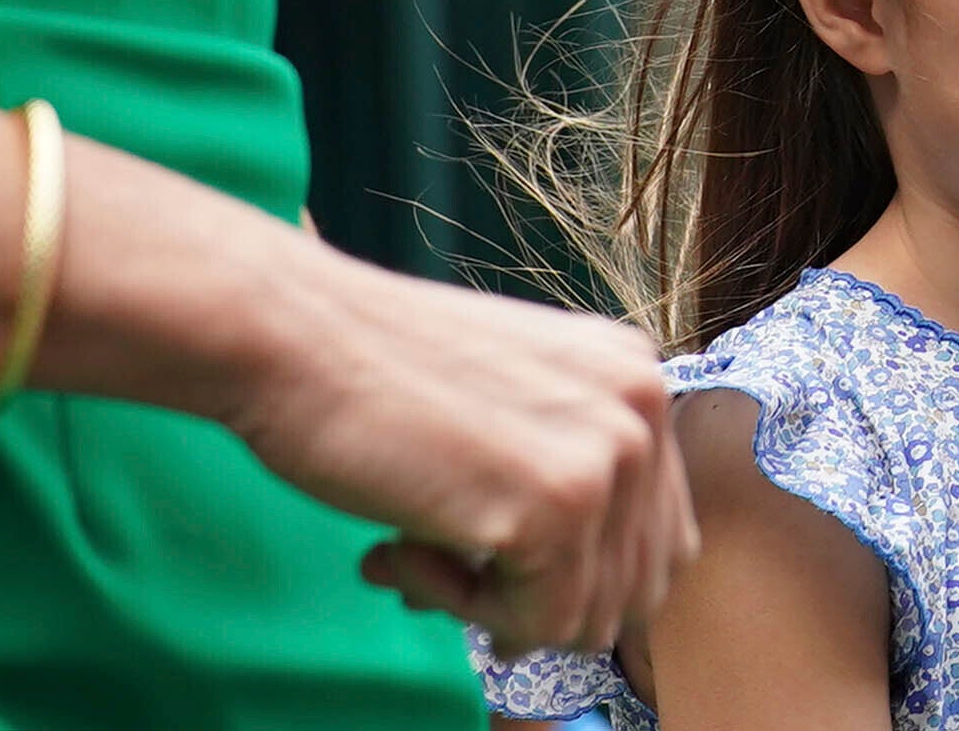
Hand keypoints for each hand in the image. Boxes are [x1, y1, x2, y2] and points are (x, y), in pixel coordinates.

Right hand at [221, 238, 696, 659]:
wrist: (298, 337)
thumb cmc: (379, 375)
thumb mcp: (511, 408)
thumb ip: (559, 476)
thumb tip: (582, 613)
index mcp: (636, 378)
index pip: (660, 537)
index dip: (579, 581)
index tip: (498, 574)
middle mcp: (644, 408)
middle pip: (635, 587)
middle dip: (541, 606)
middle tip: (446, 580)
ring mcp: (609, 455)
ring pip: (587, 617)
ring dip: (494, 608)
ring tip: (409, 552)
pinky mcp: (557, 505)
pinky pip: (535, 623)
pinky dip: (458, 609)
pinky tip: (398, 548)